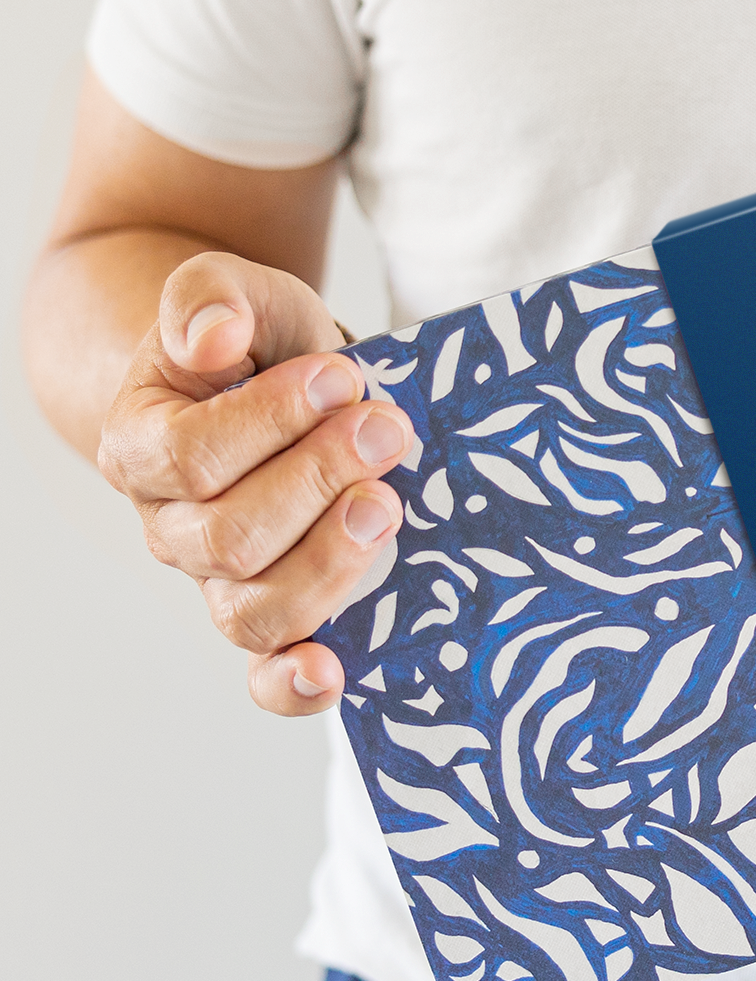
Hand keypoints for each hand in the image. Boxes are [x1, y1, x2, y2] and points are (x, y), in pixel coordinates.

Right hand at [97, 251, 411, 716]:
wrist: (272, 384)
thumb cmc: (259, 346)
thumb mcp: (241, 295)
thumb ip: (211, 295)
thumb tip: (210, 335)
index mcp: (142, 447)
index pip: (194, 455)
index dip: (273, 421)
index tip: (341, 377)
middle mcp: (172, 528)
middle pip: (230, 537)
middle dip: (319, 479)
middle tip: (386, 428)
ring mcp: (223, 582)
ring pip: (256, 610)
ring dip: (331, 561)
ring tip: (388, 501)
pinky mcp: (281, 617)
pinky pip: (268, 675)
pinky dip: (295, 685)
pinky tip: (335, 674)